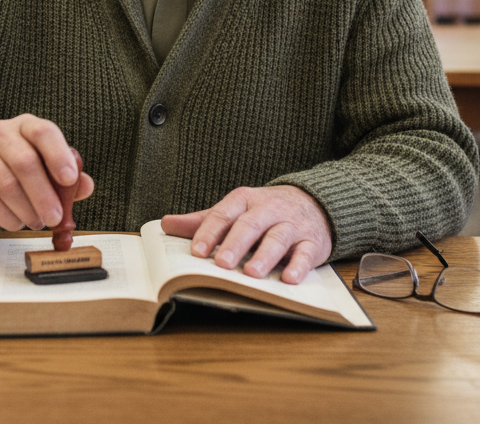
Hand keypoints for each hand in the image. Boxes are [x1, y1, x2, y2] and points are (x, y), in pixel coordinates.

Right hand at [0, 113, 94, 230]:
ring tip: (37, 222)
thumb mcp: (46, 168)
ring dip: (27, 211)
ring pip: (6, 185)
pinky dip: (8, 218)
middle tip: (55, 218)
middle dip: (43, 195)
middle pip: (24, 162)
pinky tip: (16, 221)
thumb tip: (86, 186)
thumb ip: (68, 176)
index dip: (58, 155)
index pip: (43, 132)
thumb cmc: (19, 171)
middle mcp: (0, 133)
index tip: (70, 179)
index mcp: (26, 126)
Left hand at [160, 185, 331, 283]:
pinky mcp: (312, 241)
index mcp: (244, 200)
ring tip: (251, 274)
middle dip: (235, 244)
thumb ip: (203, 220)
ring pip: (278, 237)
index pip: (223, 214)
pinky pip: (306, 253)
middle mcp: (268, 209)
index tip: (196, 252)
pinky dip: (298, 266)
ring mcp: (292, 224)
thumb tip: (165, 224)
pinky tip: (289, 279)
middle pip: (250, 224)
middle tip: (221, 264)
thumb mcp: (234, 211)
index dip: (209, 232)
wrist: (314, 202)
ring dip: (265, 256)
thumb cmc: (265, 211)